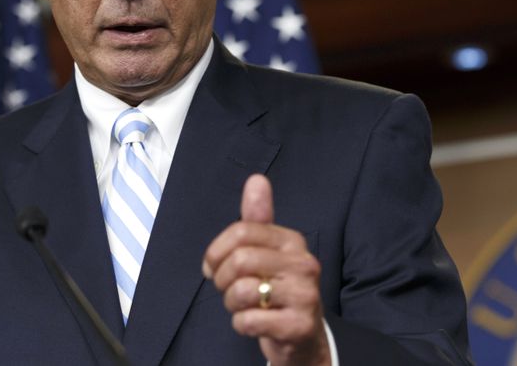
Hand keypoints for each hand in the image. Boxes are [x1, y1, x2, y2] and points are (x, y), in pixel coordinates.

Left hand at [202, 174, 330, 365]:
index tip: (211, 266)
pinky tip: (253, 321)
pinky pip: (249, 321)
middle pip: (239, 261)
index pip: (241, 232)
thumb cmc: (277, 288)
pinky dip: (241, 324)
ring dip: (231, 303)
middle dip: (222, 279)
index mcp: (292, 241)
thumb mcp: (267, 250)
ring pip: (242, 291)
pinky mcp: (298, 326)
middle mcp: (304, 264)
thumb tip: (256, 179)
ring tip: (242, 305)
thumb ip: (258, 218)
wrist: (302, 336)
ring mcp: (304, 295)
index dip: (216, 250)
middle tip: (226, 288)